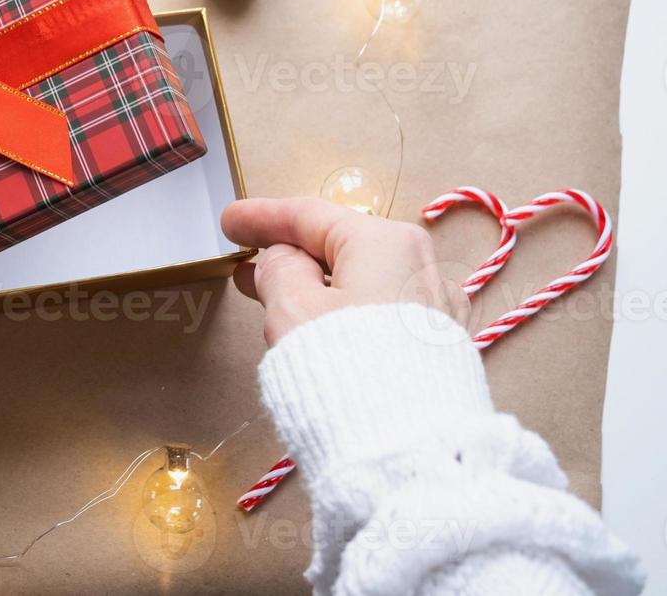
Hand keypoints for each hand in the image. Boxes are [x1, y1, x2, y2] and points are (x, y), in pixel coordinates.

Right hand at [222, 197, 467, 346]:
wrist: (405, 449)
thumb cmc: (343, 367)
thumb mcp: (291, 307)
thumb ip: (277, 270)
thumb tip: (282, 260)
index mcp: (385, 241)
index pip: (311, 217)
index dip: (262, 217)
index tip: (230, 222)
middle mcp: (419, 266)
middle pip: (340, 248)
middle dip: (288, 252)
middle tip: (245, 256)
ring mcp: (433, 309)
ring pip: (360, 281)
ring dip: (312, 284)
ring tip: (269, 292)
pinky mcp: (436, 348)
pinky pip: (378, 310)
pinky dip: (341, 309)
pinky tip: (314, 323)